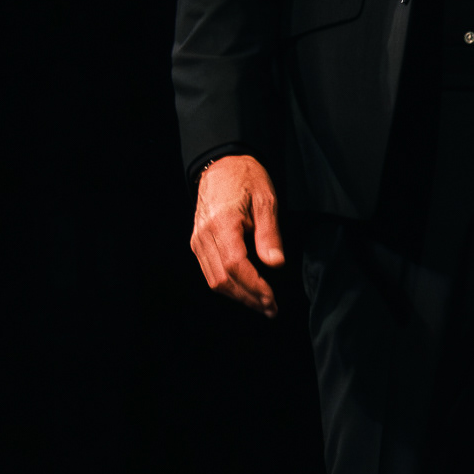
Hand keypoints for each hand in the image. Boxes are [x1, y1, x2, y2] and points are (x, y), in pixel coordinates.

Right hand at [191, 154, 284, 318]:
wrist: (222, 164)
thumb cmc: (246, 178)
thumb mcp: (266, 200)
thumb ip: (269, 234)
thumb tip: (275, 264)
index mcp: (222, 223)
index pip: (236, 266)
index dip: (254, 287)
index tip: (272, 299)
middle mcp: (205, 235)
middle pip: (223, 280)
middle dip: (248, 298)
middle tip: (271, 309)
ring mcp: (198, 240)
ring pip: (214, 281)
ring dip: (238, 296)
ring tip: (261, 304)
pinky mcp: (197, 242)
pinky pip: (210, 272)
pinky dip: (228, 286)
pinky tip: (245, 290)